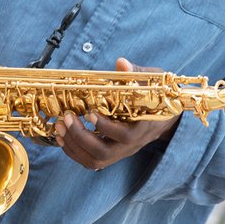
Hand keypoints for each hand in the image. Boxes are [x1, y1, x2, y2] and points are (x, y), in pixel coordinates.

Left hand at [54, 58, 178, 170]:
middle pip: (103, 152)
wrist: (164, 120)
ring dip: (73, 146)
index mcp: (142, 127)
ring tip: (59, 127)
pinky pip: (90, 161)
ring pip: (94, 160)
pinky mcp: (111, 155)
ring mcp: (120, 152)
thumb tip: (121, 62)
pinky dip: (73, 151)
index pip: (124, 135)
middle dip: (81, 136)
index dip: (106, 127)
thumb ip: (136, 73)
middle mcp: (130, 145)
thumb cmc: (157, 98)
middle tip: (66, 118)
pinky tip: (61, 137)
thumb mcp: (151, 82)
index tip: (90, 112)